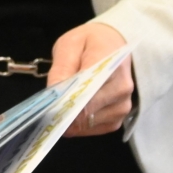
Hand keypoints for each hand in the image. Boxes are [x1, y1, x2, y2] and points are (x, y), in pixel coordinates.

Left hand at [48, 21, 134, 137]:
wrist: (112, 44)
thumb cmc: (90, 43)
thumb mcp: (69, 45)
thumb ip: (62, 67)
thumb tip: (54, 92)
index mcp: (112, 64)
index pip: (88, 89)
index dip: (67, 99)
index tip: (50, 102)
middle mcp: (122, 88)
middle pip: (88, 110)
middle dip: (66, 111)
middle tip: (49, 107)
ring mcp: (123, 105)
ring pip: (89, 123)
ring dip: (72, 119)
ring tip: (62, 107)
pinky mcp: (118, 118)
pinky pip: (95, 129)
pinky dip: (80, 125)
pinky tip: (73, 114)